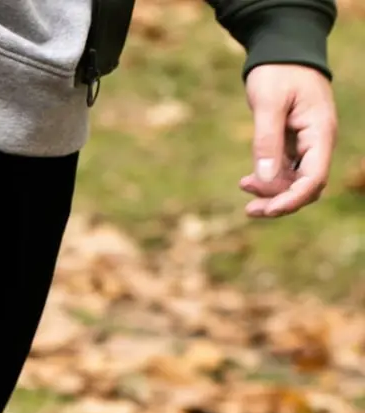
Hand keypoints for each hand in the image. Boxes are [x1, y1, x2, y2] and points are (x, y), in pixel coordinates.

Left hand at [239, 63, 336, 217]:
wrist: (281, 52)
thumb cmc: (277, 72)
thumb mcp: (268, 103)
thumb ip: (267, 140)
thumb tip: (264, 178)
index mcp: (320, 132)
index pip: (315, 178)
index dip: (293, 199)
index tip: (267, 210)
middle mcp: (318, 142)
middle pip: (307, 187)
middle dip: (280, 202)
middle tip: (249, 210)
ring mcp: (307, 145)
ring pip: (295, 183)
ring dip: (272, 192)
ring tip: (243, 185)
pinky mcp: (294, 145)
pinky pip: (285, 172)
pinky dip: (268, 180)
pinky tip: (246, 180)